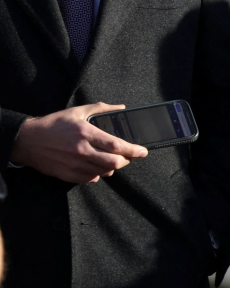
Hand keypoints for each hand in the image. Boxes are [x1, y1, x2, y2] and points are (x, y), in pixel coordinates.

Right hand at [10, 103, 147, 183]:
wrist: (28, 141)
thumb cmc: (54, 124)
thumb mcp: (77, 111)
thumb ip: (101, 109)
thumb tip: (120, 108)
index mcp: (86, 133)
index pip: (116, 145)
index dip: (133, 150)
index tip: (143, 151)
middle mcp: (81, 151)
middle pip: (113, 162)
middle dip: (126, 161)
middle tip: (128, 156)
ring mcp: (74, 165)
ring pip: (103, 172)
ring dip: (112, 167)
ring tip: (113, 160)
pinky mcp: (67, 175)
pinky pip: (90, 179)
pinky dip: (98, 174)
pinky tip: (97, 167)